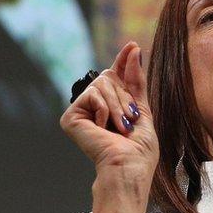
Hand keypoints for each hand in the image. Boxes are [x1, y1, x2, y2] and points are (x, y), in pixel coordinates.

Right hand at [60, 41, 157, 202]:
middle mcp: (94, 106)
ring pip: (102, 83)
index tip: (133, 46)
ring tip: (120, 127)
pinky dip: (104, 109)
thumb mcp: (142, 108)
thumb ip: (135, 79)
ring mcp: (81, 111)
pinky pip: (92, 93)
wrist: (128, 166)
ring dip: (118, 105)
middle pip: (110, 76)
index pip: (116, 76)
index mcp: (112, 106)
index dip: (124, 61)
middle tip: (130, 120)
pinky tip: (103, 128)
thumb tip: (133, 48)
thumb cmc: (139, 149)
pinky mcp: (71, 116)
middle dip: (126, 96)